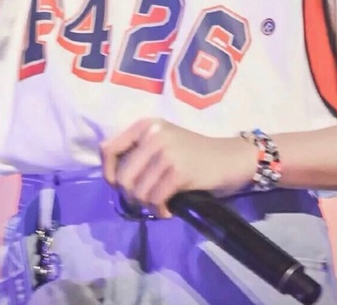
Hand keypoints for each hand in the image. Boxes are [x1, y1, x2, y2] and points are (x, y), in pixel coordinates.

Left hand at [101, 118, 255, 218]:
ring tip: (160, 203)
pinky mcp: (178, 171)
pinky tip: (168, 209)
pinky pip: (155, 200)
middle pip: (122, 176)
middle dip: (131, 195)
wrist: (228, 158)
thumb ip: (138, 152)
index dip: (108, 172)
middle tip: (145, 199)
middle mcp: (153, 134)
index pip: (108, 148)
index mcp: (145, 125)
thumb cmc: (192, 153)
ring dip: (147, 205)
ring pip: (138, 192)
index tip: (119, 185)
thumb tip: (112, 178)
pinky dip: (160, 211)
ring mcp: (166, 152)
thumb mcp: (162, 142)